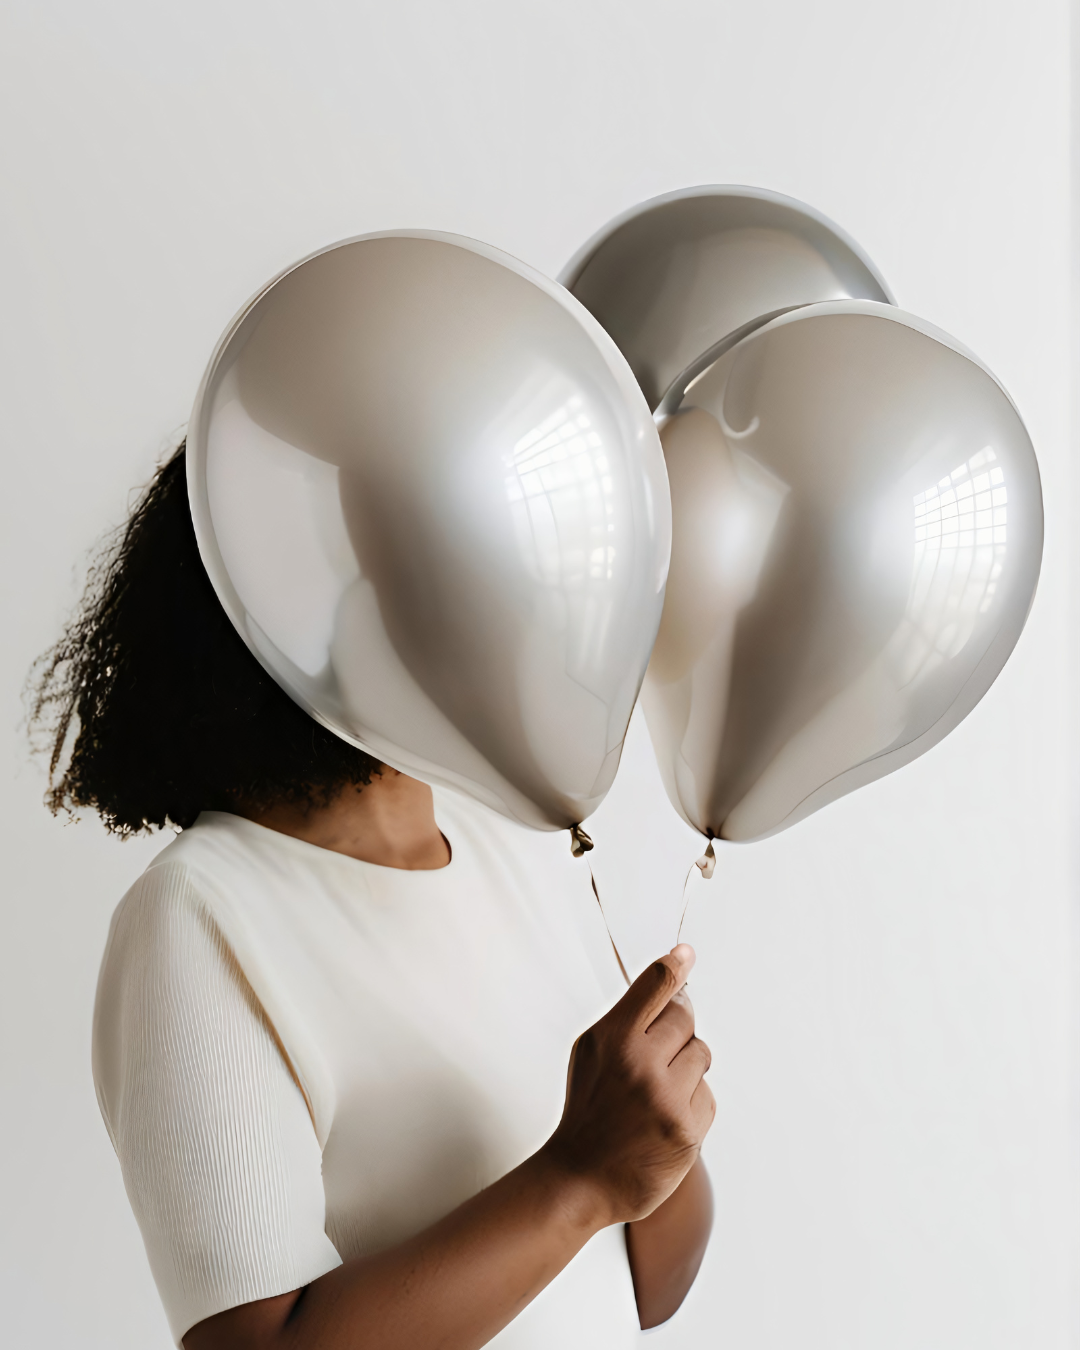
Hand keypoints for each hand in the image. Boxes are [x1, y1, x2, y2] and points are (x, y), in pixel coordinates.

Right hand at [543, 944, 714, 1225]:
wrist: (581, 1178)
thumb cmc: (589, 1110)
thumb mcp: (592, 1053)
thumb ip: (627, 1020)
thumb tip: (674, 985)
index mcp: (612, 1037)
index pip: (654, 986)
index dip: (675, 966)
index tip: (686, 954)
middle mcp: (639, 1062)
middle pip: (685, 1016)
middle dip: (677, 1030)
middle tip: (659, 1053)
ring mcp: (665, 1096)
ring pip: (701, 1053)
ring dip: (686, 1068)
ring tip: (658, 1092)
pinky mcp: (687, 1128)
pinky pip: (708, 1095)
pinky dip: (692, 1104)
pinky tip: (664, 1119)